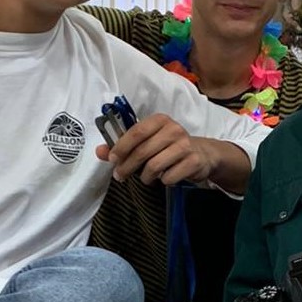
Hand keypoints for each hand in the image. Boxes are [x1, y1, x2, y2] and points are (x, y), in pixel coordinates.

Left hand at [94, 113, 218, 186]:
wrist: (202, 154)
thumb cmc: (169, 147)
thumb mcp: (147, 142)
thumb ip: (122, 146)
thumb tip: (99, 151)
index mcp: (160, 120)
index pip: (136, 132)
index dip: (122, 147)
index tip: (113, 160)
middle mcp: (174, 130)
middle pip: (143, 151)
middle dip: (127, 167)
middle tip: (120, 176)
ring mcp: (185, 145)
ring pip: (154, 166)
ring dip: (145, 176)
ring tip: (145, 177)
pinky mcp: (194, 161)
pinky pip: (169, 177)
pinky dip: (163, 181)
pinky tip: (164, 178)